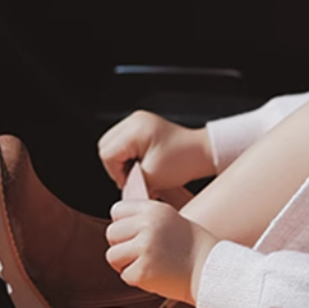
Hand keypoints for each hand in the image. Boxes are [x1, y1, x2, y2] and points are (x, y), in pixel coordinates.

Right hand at [97, 111, 213, 194]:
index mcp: (135, 129)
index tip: (130, 182)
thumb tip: (122, 186)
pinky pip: (122, 141)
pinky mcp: (142, 125)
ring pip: (112, 143)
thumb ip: (131, 180)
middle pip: (105, 146)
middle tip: (132, 177)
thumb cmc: (184, 161)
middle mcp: (134, 120)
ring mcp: (137, 120)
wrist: (202, 152)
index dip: (116, 172)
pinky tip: (141, 162)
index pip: (107, 153)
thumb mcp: (153, 177)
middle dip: (116, 165)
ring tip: (138, 170)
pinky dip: (128, 154)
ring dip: (121, 160)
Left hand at [105, 201, 217, 304]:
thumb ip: (143, 219)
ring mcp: (146, 248)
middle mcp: (148, 225)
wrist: (211, 271)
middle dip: (122, 246)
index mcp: (154, 209)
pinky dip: (137, 279)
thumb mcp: (169, 220)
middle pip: (111, 234)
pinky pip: (125, 275)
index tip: (137, 235)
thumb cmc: (190, 248)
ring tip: (149, 264)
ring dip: (126, 264)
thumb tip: (115, 225)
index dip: (123, 225)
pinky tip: (156, 275)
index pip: (117, 211)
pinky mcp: (143, 271)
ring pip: (112, 256)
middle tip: (142, 253)